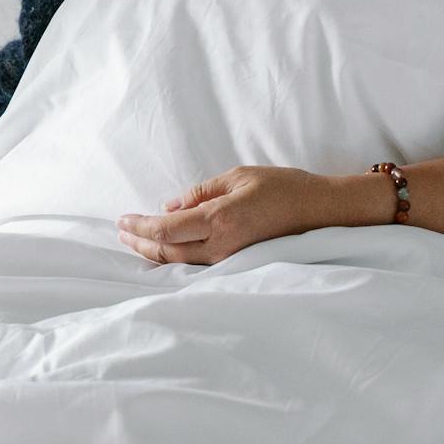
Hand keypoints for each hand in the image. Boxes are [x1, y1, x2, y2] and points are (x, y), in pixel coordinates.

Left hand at [117, 166, 344, 265]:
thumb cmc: (283, 187)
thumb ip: (200, 192)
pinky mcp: (239, 265)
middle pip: (167, 253)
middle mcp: (221, 246)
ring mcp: (231, 260)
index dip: (139, 228)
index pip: (165, 231)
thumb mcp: (237, 177)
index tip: (122, 221)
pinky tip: (167, 253)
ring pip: (181, 264)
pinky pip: (199, 267)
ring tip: (135, 243)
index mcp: (219, 220)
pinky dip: (176, 260)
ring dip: (154, 254)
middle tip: (120, 232)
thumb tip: (168, 205)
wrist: (323, 213)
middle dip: (139, 243)